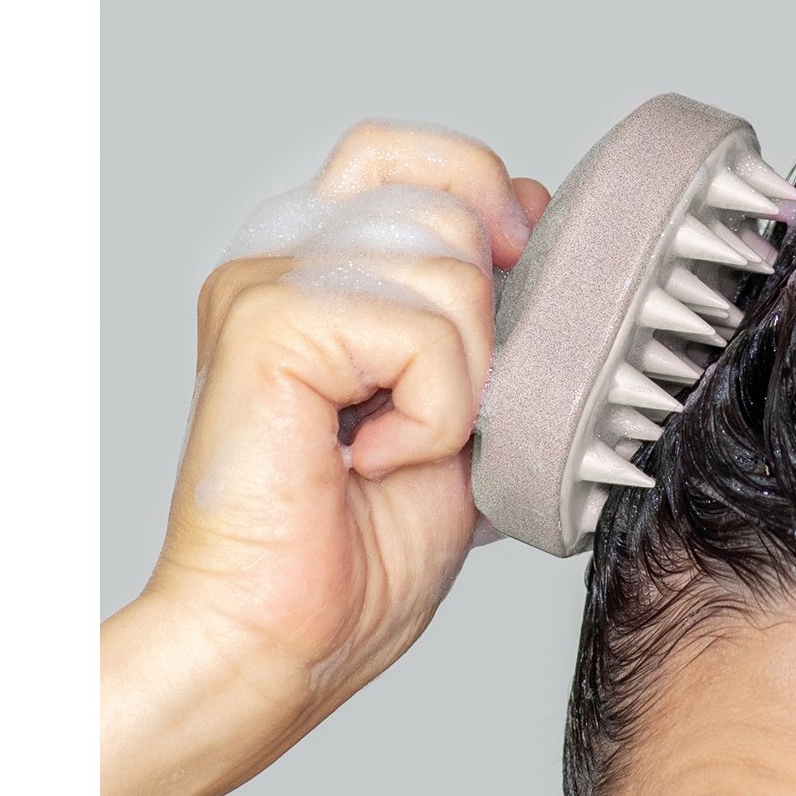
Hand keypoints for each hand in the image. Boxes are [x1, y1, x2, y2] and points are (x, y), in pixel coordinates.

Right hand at [101, 121, 549, 795]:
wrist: (283, 641)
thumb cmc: (358, 547)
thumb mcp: (458, 401)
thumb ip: (483, 306)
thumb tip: (531, 208)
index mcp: (317, 266)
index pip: (409, 154)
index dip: (481, 195)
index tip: (505, 282)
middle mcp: (280, 256)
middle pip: (448, 201)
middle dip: (481, 327)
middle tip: (429, 413)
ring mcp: (264, 280)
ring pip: (450, 267)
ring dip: (461, 386)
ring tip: (393, 448)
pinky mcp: (265, 321)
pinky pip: (422, 332)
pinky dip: (434, 415)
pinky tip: (371, 460)